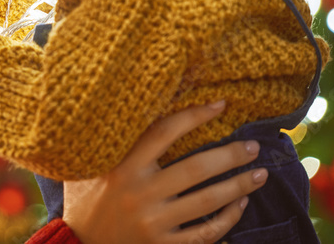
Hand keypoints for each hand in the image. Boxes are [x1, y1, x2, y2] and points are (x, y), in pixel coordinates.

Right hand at [62, 102, 266, 243]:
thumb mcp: (87, 164)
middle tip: (254, 146)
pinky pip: (204, 234)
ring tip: (259, 174)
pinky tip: (240, 205)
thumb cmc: (83, 197)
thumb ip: (110, 141)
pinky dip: (227, 219)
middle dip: (230, 156)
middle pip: (195, 169)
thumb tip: (132, 104)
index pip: (164, 132)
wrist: (75, 243)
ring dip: (238, 187)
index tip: (221, 105)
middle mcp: (139, 193)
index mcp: (121, 166)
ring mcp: (152, 222)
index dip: (194, 116)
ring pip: (206, 202)